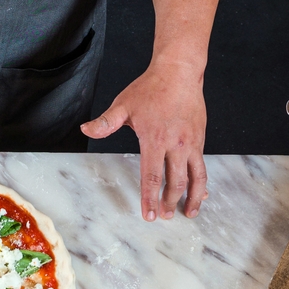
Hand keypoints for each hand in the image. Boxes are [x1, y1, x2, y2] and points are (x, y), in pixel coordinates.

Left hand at [81, 60, 208, 220]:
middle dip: (169, 203)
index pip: (151, 176)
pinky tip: (200, 193)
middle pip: (175, 182)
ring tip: (188, 213)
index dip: (150, 198)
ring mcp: (191, 143)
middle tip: (164, 217)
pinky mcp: (200, 140)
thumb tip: (85, 129)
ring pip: (195, 177)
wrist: (180, 71)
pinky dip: (201, 183)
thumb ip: (105, 122)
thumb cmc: (150, 88)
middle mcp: (175, 144)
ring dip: (192, 198)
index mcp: (154, 139)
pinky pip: (202, 166)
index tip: (148, 215)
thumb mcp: (123, 105)